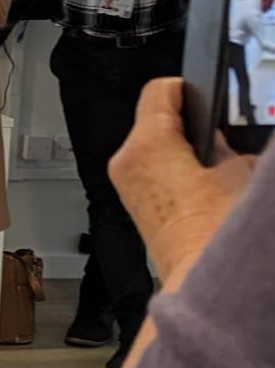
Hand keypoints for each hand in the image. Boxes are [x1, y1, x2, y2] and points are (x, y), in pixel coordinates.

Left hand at [108, 77, 254, 283]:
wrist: (202, 278)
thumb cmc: (216, 232)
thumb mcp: (241, 172)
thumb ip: (229, 143)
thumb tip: (224, 136)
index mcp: (147, 144)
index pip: (160, 90)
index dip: (189, 89)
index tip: (209, 95)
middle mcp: (127, 160)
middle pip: (156, 119)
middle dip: (191, 124)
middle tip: (223, 137)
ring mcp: (126, 183)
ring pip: (154, 145)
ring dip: (185, 148)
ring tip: (217, 166)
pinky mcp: (133, 202)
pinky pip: (153, 169)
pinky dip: (177, 168)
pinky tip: (205, 183)